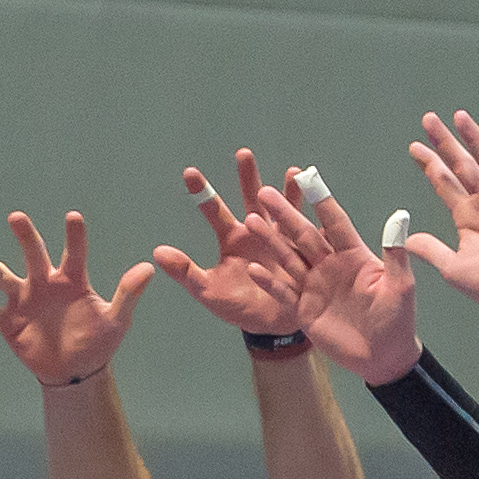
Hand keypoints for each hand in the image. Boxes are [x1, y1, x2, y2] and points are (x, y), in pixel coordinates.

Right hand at [0, 211, 153, 386]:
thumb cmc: (97, 341)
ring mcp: (24, 299)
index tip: (73, 217)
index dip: (74, 235)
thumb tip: (148, 269)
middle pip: (34, 255)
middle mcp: (44, 282)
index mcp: (72, 279)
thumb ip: (127, 294)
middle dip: (26, 237)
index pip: (74, 252)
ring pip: (4, 277)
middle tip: (17, 218)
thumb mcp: (116, 320)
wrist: (75, 369)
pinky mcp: (8, 320)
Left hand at [152, 150, 303, 335]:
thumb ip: (185, 272)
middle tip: (243, 154)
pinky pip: (308, 235)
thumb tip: (157, 252)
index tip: (189, 172)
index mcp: (232, 238)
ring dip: (287, 193)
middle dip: (248, 178)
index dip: (202, 192)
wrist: (269, 325)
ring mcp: (281, 240)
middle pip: (252, 200)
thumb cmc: (237, 306)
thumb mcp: (208, 291)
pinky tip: (320, 205)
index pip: (214, 210)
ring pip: (283, 211)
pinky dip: (313, 220)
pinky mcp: (302, 253)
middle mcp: (257, 232)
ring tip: (292, 172)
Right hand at [235, 185, 421, 386]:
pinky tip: (254, 269)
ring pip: (288, 258)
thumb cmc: (397, 320)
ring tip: (251, 221)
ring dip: (270, 241)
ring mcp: (315, 286)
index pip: (334, 221)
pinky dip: (269, 282)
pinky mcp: (305, 309)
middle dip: (285, 214)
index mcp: (354, 254)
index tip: (305, 175)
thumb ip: (395, 252)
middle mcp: (330, 265)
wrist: (384, 357)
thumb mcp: (400, 285)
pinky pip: (284, 293)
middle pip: (304, 234)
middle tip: (263, 192)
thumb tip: (400, 216)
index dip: (320, 200)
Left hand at [405, 109, 478, 323]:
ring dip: (475, 141)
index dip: (429, 164)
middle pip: (462, 165)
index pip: (444, 183)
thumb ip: (432, 251)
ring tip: (460, 118)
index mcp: (466, 215)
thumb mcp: (454, 269)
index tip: (414, 146)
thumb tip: (405, 239)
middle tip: (428, 119)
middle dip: (445, 143)